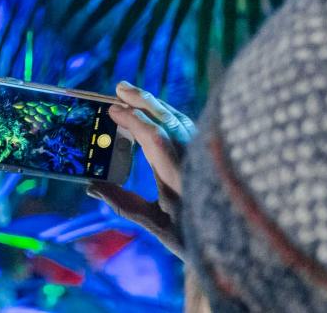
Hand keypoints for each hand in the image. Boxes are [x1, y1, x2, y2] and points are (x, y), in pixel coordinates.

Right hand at [88, 81, 192, 255]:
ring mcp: (204, 154)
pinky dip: (168, 114)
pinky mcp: (209, 152)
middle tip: (120, 87)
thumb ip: (124, 205)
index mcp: (179, 178)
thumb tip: (91, 186)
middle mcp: (194, 160)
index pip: (154, 139)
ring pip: (180, 119)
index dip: (133, 120)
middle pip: (169, 120)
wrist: (234, 238)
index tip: (112, 109)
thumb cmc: (192, 235)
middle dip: (143, 100)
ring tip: (132, 94)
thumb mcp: (156, 226)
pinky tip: (156, 110)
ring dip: (156, 104)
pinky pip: (187, 125)